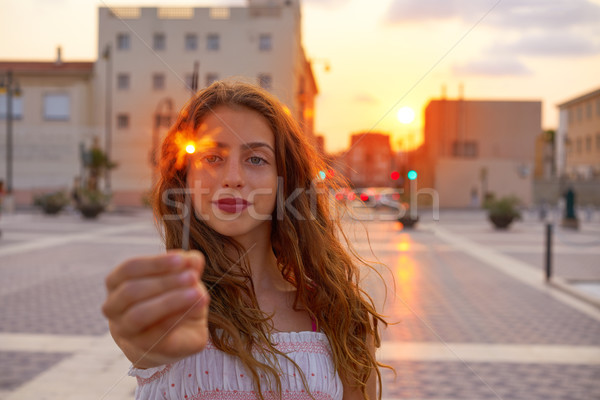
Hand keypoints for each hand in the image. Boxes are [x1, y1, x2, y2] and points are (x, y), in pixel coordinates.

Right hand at [102, 250, 209, 368]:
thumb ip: (186, 267)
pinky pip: (157, 332)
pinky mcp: (145, 348)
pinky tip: (198, 305)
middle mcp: (113, 308)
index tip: (182, 259)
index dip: (155, 263)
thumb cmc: (172, 300)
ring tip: (197, 292)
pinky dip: (178, 316)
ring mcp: (126, 331)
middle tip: (192, 276)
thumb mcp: (181, 279)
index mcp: (116, 284)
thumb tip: (194, 259)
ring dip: (170, 301)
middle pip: (131, 291)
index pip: (128, 269)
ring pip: (139, 315)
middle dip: (164, 282)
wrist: (173, 338)